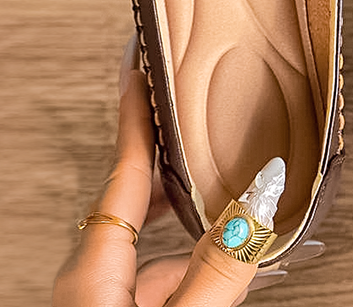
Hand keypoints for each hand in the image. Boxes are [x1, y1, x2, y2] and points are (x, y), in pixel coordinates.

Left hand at [53, 40, 281, 306]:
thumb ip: (220, 268)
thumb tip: (261, 201)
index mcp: (93, 272)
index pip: (123, 172)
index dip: (135, 115)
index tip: (138, 69)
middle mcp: (92, 281)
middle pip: (140, 201)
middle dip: (179, 164)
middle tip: (202, 123)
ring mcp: (103, 302)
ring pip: (156, 246)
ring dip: (198, 225)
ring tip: (240, 206)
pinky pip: (159, 279)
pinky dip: (195, 265)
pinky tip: (229, 268)